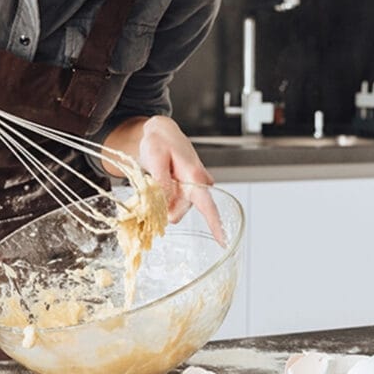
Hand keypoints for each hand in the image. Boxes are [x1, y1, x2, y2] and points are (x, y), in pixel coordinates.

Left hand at [138, 115, 224, 244]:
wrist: (161, 132)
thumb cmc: (159, 141)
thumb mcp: (155, 157)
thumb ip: (161, 180)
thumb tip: (165, 202)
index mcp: (194, 176)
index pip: (208, 205)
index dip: (215, 224)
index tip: (223, 241)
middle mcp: (197, 184)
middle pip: (179, 212)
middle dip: (162, 207)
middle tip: (150, 186)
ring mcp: (192, 188)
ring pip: (174, 208)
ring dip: (162, 201)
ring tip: (157, 178)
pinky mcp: (186, 190)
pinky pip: (173, 203)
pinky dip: (164, 199)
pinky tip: (162, 182)